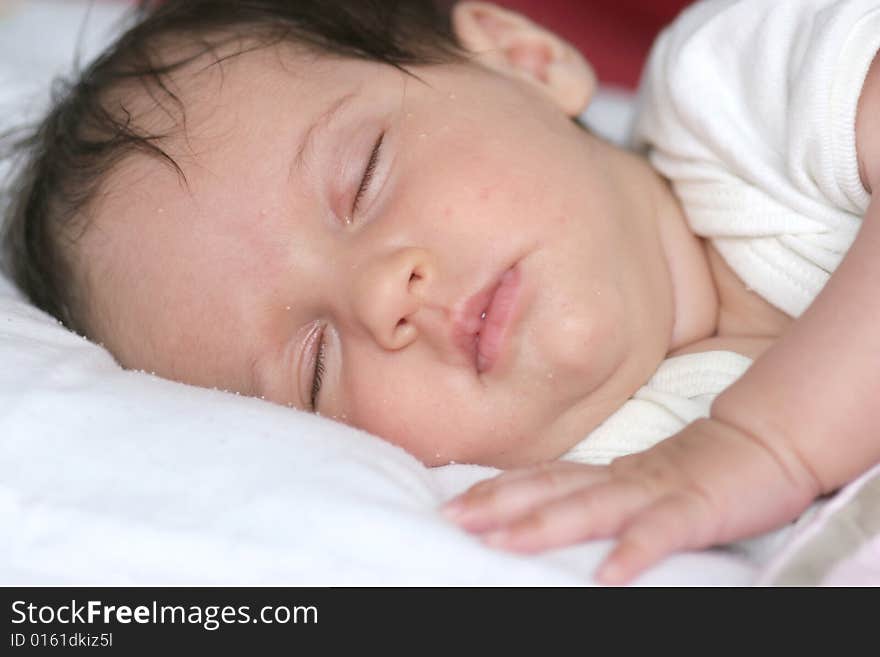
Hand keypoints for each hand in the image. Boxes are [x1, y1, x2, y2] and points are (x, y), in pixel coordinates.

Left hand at [442, 417, 817, 584]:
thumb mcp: (639, 482)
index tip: (454, 504)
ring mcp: (656, 492)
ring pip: (592, 508)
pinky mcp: (695, 510)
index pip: (542, 479)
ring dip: (544, 525)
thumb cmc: (698, 470)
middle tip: (452, 519)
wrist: (764, 444)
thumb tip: (550, 507)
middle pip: (551, 490)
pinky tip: (606, 578)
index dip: (497, 489)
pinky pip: (660, 535)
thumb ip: (598, 492)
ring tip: (502, 544)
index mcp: (607, 474)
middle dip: (499, 505)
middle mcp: (620, 479)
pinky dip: (633, 553)